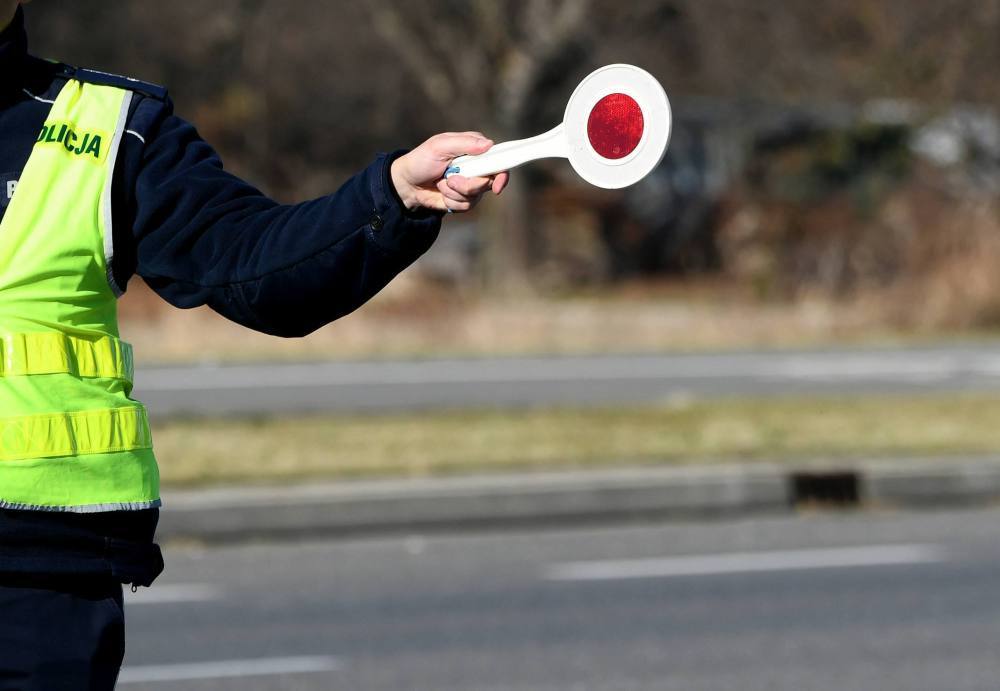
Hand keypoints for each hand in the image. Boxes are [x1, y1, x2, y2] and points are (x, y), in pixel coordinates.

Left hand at [390, 131, 509, 213]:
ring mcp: (470, 184)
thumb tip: (489, 144)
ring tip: (441, 183)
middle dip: (468, 185)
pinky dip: (451, 201)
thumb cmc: (421, 160)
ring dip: (455, 193)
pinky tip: (442, 193)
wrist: (407, 184)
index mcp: (474, 149)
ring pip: (475, 196)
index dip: (502, 174)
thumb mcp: (440, 146)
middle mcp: (476, 167)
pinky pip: (466, 205)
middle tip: (450, 179)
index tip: (496, 185)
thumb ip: (465, 143)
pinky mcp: (463, 199)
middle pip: (488, 182)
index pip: (498, 160)